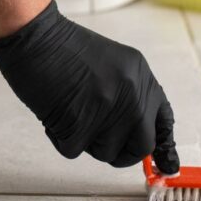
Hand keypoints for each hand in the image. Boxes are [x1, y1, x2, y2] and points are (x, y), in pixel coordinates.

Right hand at [0, 0, 179, 171]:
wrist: (34, 35)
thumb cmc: (62, 47)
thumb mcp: (110, 63)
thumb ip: (126, 94)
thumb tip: (132, 131)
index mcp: (140, 76)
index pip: (162, 120)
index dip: (163, 146)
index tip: (165, 165)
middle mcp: (131, 94)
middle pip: (141, 145)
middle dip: (122, 152)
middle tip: (100, 140)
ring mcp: (108, 109)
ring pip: (106, 152)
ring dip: (85, 140)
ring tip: (69, 110)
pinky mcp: (80, 123)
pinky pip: (73, 150)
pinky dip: (59, 137)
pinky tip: (53, 112)